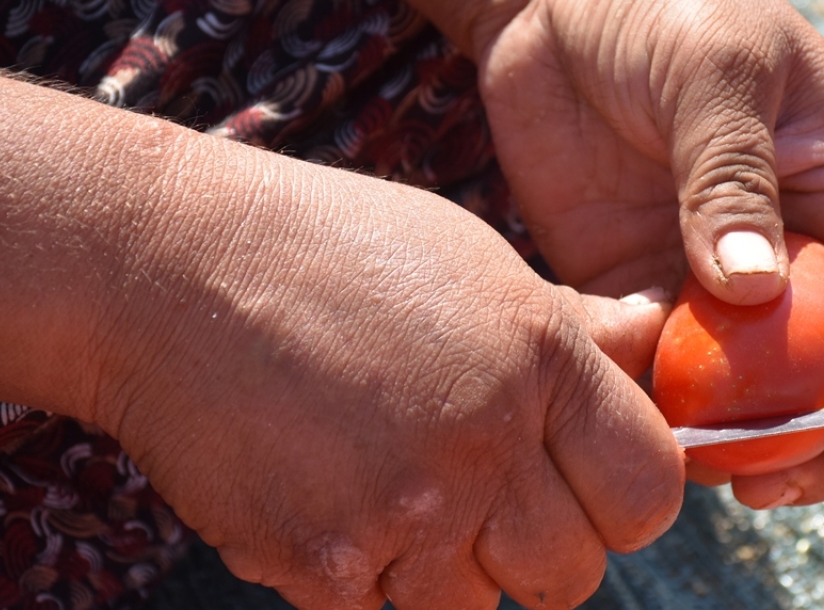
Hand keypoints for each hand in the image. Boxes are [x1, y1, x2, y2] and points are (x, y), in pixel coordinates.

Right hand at [0, 71, 683, 609]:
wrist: (168, 269)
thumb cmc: (333, 250)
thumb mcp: (475, 263)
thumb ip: (575, 326)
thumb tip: (654, 340)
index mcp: (540, 361)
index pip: (649, 492)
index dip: (627, 501)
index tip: (590, 490)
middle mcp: (485, 443)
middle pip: (573, 574)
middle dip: (541, 551)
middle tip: (488, 500)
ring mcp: (402, 511)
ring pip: (476, 607)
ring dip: (448, 569)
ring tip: (396, 488)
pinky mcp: (320, 564)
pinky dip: (365, 576)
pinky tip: (332, 497)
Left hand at [475, 0, 823, 507]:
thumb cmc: (669, 0)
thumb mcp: (719, 74)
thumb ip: (733, 179)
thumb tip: (751, 292)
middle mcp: (784, 249)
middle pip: (816, 375)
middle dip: (799, 439)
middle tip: (754, 478)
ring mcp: (702, 271)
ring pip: (729, 385)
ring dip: (712, 431)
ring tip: (676, 454)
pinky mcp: (626, 278)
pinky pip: (644, 357)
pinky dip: (637, 390)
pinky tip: (610, 391)